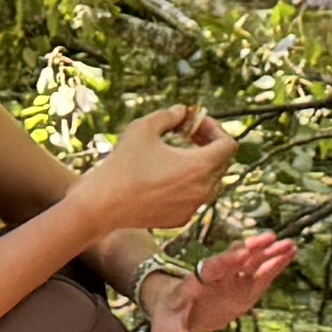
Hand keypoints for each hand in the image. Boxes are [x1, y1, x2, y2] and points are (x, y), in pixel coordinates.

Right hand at [69, 104, 237, 243]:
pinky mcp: (180, 219)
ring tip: (177, 154)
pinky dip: (187, 185)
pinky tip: (165, 177)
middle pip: (221, 163)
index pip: (228, 145)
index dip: (215, 129)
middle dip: (208, 144)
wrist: (103, 205)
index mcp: (200, 166)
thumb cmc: (123, 164)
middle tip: (187, 133)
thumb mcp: (143, 128)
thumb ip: (169, 115)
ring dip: (199, 165)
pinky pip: (194, 198)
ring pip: (210, 182)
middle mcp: (203, 190)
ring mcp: (193, 208)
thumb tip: (182, 112)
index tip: (195, 123)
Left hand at [136, 228, 294, 331]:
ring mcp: (233, 279)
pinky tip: (291, 253)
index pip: (212, 268)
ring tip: (290, 244)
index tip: (241, 252)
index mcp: (196, 281)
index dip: (225, 260)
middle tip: (270, 238)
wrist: (175, 311)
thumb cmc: (168, 319)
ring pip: (252, 262)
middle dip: (251, 248)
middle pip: (235, 258)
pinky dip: (276, 264)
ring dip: (269, 253)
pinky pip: (262, 273)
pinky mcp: (245, 287)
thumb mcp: (167, 331)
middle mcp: (217, 275)